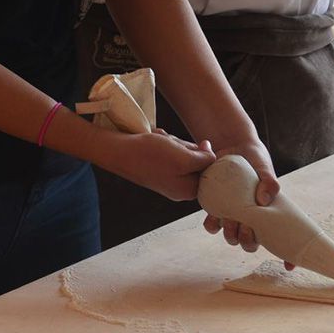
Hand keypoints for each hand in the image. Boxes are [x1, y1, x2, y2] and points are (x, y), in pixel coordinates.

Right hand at [99, 129, 215, 200]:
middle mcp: (181, 188)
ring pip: (185, 153)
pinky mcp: (161, 167)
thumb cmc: (151, 156)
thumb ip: (205, 160)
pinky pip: (172, 150)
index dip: (203, 155)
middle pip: (198, 161)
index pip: (211, 171)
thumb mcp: (185, 158)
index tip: (188, 151)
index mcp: (189, 191)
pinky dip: (166, 142)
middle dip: (186, 148)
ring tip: (161, 144)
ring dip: (175, 143)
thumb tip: (214, 156)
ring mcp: (170, 177)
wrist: (120, 151)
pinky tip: (156, 142)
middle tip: (170, 147)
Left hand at [201, 140, 284, 258]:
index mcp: (267, 216)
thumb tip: (265, 199)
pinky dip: (213, 224)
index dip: (287, 257)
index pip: (281, 240)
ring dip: (231, 234)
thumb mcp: (264, 168)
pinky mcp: (216, 209)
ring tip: (231, 220)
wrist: (231, 147)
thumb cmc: (254, 160)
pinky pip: (213, 226)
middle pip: (251, 244)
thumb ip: (269, 181)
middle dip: (248, 241)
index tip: (289, 266)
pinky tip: (214, 217)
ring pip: (232, 238)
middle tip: (247, 227)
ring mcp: (233, 215)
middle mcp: (251, 219)